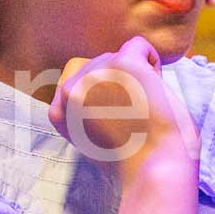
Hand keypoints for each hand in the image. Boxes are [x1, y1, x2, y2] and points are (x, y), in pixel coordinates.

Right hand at [47, 37, 196, 170]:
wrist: (154, 169)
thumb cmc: (132, 160)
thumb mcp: (88, 140)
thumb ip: (79, 113)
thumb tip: (90, 84)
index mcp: (58, 112)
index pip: (77, 84)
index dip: (102, 100)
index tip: (116, 127)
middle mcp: (69, 91)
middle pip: (97, 67)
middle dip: (119, 86)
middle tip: (133, 118)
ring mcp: (94, 74)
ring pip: (117, 56)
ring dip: (136, 77)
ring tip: (143, 107)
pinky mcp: (121, 64)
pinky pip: (139, 45)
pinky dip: (153, 62)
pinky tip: (155, 89)